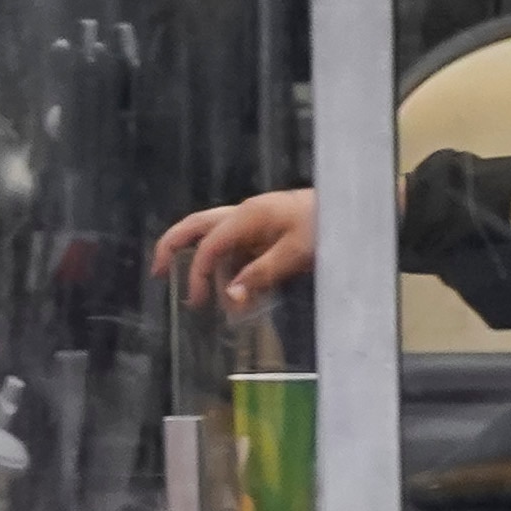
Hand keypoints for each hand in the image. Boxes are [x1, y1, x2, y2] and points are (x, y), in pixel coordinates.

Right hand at [150, 188, 315, 312]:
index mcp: (247, 216)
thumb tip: (231, 298)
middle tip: (157, 272)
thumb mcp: (295, 254)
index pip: (208, 245)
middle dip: (172, 246)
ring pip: (212, 237)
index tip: (198, 301)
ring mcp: (252, 221)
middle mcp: (243, 214)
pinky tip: (234, 290)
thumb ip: (261, 275)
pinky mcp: (263, 230)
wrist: (353, 209)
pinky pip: (235, 248)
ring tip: (203, 294)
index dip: (198, 274)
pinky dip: (228, 267)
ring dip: (203, 262)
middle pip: (195, 226)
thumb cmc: (327, 226)